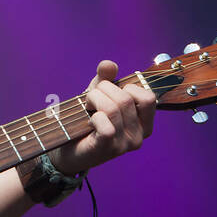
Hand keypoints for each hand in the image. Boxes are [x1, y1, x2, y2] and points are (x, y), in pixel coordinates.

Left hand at [49, 60, 155, 175]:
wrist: (67, 152)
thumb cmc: (85, 123)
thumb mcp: (98, 96)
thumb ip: (105, 79)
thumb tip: (109, 64)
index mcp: (144, 123)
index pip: (148, 97)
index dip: (126, 87)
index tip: (110, 93)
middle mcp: (139, 136)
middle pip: (126, 99)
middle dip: (102, 90)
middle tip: (90, 99)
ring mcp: (125, 144)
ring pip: (113, 108)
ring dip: (94, 100)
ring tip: (86, 106)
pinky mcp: (108, 148)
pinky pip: (106, 125)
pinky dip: (93, 117)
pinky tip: (88, 121)